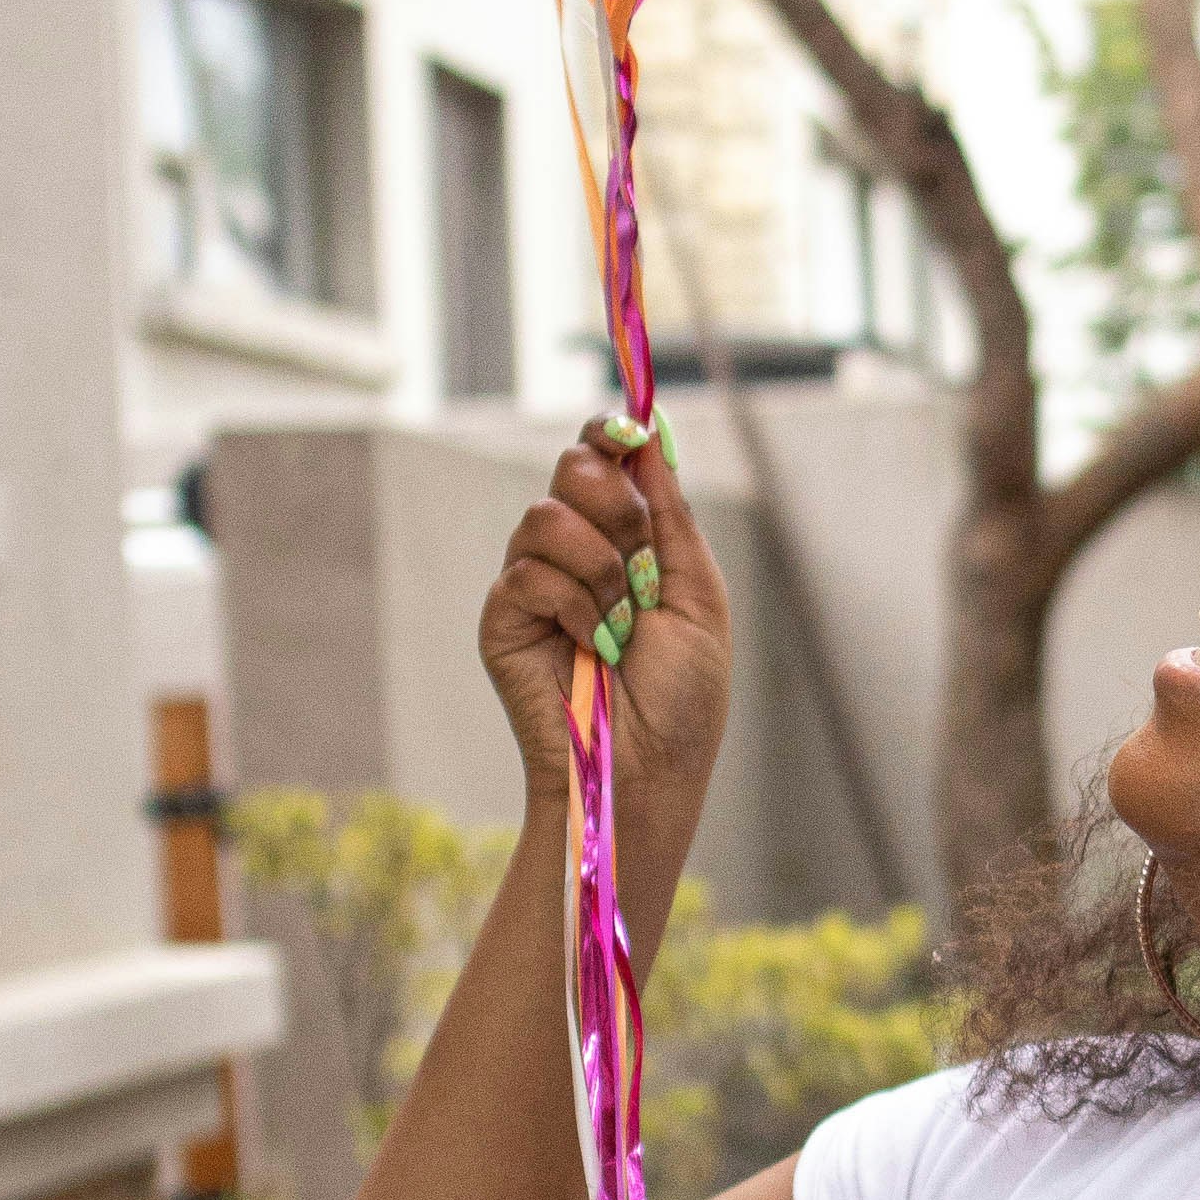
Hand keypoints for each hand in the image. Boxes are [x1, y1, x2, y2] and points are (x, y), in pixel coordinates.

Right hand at [479, 419, 731, 846]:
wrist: (648, 769)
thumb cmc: (682, 697)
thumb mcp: (697, 593)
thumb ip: (671, 513)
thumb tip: (654, 434)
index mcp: (623, 540)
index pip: (600, 458)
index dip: (610, 434)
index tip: (629, 430)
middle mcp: (573, 552)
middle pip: (570, 468)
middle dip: (616, 507)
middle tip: (641, 565)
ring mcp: (533, 583)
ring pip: (545, 517)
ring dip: (600, 570)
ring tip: (619, 626)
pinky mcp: (502, 618)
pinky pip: (528, 573)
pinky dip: (573, 607)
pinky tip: (589, 646)